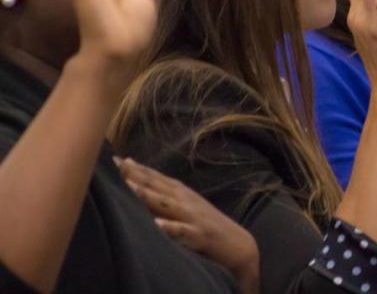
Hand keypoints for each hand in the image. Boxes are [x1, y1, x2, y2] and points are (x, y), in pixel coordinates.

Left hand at [116, 157, 258, 293]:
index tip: (112, 159)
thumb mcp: (186, 207)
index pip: (154, 177)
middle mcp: (184, 200)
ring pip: (165, 204)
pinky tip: (156, 225)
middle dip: (135, 175)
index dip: (134, 169)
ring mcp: (191, 216)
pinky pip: (181, 232)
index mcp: (180, 193)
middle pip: (156, 186)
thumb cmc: (206, 225)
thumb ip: (165, 197)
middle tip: (114, 164)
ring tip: (129, 187)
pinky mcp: (199, 235)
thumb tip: (138, 186)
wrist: (237, 244)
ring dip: (147, 195)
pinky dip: (169, 227)